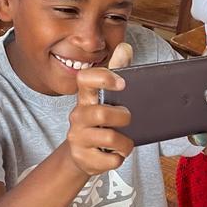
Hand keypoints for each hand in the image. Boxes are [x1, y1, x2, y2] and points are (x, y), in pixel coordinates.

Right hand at [66, 42, 134, 175]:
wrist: (82, 155)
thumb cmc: (99, 123)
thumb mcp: (107, 99)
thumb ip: (117, 72)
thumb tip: (125, 46)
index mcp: (85, 98)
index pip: (85, 79)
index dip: (104, 78)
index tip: (122, 83)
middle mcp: (78, 116)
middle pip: (102, 114)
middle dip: (123, 117)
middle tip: (128, 119)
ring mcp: (78, 138)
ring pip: (110, 139)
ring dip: (125, 143)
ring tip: (124, 142)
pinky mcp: (83, 158)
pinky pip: (110, 160)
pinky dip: (119, 158)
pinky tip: (114, 155)